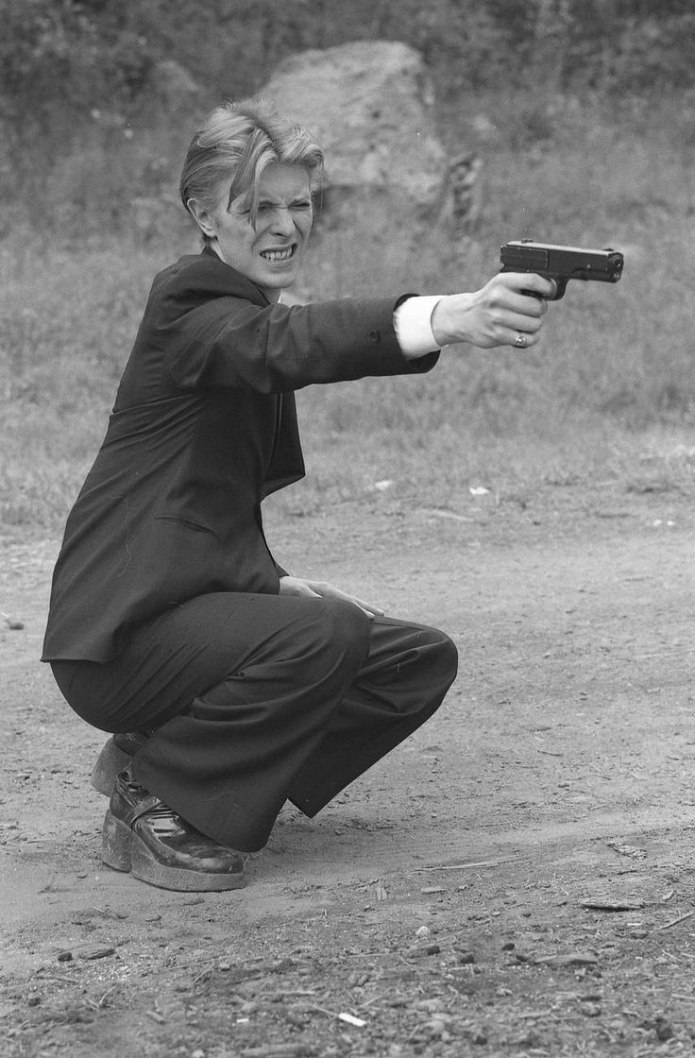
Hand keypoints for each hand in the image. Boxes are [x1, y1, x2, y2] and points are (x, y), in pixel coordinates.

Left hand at [278, 575, 384, 619]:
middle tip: (383, 614)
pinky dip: (351, 609)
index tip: (373, 618)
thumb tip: (327, 607)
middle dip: (367, 607)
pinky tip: (354, 615)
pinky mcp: (323, 598)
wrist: (277, 584)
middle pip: (353, 600)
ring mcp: (327, 594)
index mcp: (326, 589)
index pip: (348, 601)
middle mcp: (329, 590)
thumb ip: (312, 599)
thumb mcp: (298, 593)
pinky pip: (341, 605)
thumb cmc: (287, 589)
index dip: (360, 610)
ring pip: (349, 602)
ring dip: (362, 608)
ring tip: (376, 614)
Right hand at [431, 271, 554, 349]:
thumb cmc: (492, 299)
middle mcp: (498, 298)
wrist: (464, 316)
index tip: (550, 292)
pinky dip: (530, 338)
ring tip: (527, 322)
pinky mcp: (496, 335)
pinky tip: (524, 334)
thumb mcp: (502, 284)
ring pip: (535, 324)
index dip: (548, 288)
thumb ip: (524, 284)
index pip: (533, 281)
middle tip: (534, 310)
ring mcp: (496, 318)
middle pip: (538, 306)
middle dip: (540, 309)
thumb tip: (553, 288)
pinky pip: (527, 339)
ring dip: (535, 325)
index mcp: (502, 281)